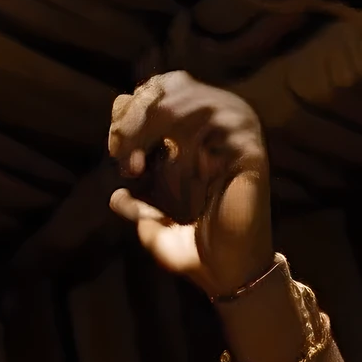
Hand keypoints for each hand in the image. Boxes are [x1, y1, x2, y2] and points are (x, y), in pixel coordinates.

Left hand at [106, 72, 275, 300]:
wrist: (226, 276)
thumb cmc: (196, 252)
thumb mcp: (156, 228)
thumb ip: (138, 208)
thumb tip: (116, 196)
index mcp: (193, 142)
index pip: (163, 94)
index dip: (132, 108)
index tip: (113, 146)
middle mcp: (214, 132)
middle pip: (173, 85)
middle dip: (137, 110)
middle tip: (118, 145)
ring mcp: (234, 137)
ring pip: (193, 95)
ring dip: (154, 119)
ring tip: (133, 156)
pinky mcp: (248, 149)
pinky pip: (221, 117)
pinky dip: (186, 130)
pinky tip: (167, 157)